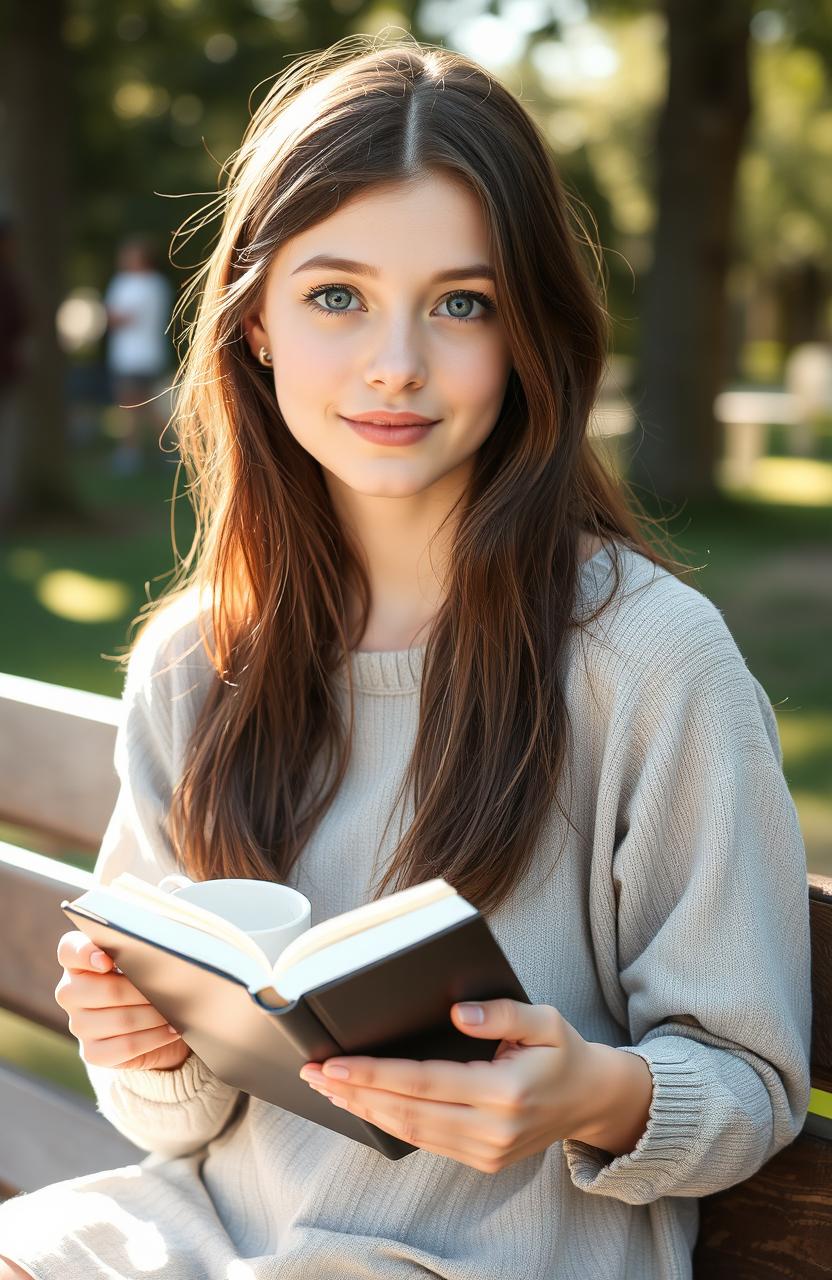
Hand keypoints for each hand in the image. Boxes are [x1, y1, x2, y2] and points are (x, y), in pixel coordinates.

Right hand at [55, 930, 191, 1071]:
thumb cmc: (145, 976)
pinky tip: (171, 1029)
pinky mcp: (91, 1052)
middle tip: (170, 989)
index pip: (70, 950)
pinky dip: (154, 1038)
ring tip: (176, 1010)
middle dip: (144, 991)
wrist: (150, 1019)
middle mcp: (70, 992)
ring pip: (122, 1020)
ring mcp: (78, 1024)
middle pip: (107, 990)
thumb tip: (158, 955)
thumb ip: (140, 950)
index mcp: (77, 960)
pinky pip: (126, 1046)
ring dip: (155, 1016)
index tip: (107, 961)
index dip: (85, 954)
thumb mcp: (142, 957)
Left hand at [299, 999, 612, 1173]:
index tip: (334, 1064)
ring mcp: (487, 1151)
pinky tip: (367, 1105)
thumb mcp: (544, 1019)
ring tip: (329, 1088)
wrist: (590, 1099)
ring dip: (365, 1109)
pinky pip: (426, 1142)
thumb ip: (502, 1013)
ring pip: (411, 1133)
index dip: (374, 1074)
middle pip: (406, 1113)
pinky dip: (390, 1123)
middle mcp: (492, 1130)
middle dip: (355, 1092)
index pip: (422, 1083)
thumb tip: (458, 1013)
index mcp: (504, 1092)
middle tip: (314, 1074)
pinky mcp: (483, 1161)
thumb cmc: (562, 1052)